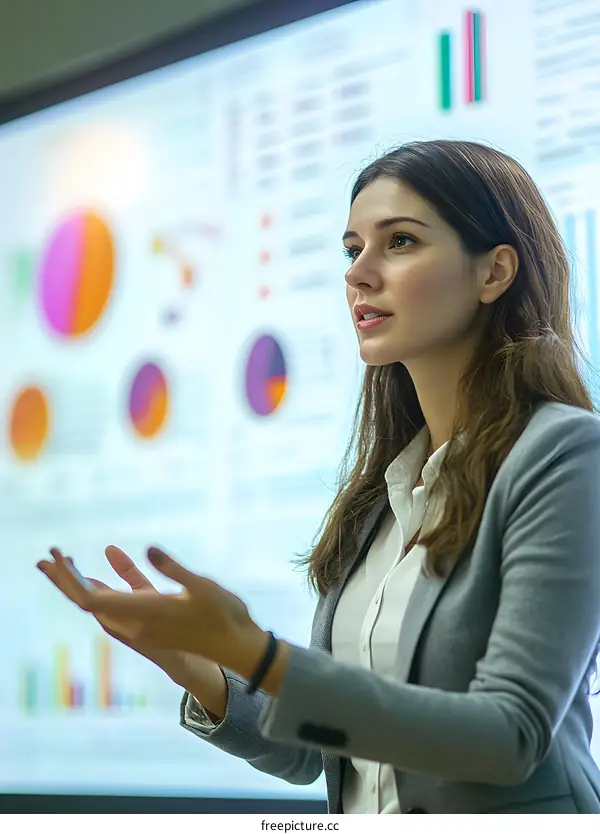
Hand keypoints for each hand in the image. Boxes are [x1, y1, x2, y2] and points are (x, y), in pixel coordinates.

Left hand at [38, 545, 268, 677]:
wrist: (236, 647)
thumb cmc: (224, 614)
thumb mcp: (201, 585)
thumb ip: (172, 567)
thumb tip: (147, 548)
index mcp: (144, 612)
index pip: (91, 599)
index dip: (69, 579)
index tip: (57, 556)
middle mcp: (137, 623)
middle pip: (88, 602)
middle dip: (65, 580)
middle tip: (46, 556)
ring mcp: (144, 625)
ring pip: (101, 604)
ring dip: (82, 583)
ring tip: (66, 561)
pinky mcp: (152, 623)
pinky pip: (119, 605)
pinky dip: (106, 587)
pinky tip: (106, 569)